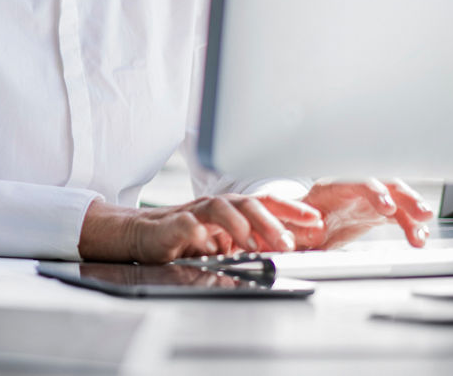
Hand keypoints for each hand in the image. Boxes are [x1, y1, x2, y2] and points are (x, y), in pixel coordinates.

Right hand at [79, 194, 322, 263]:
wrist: (138, 235)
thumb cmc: (182, 239)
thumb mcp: (222, 242)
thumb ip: (249, 242)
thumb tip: (285, 249)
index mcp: (229, 209)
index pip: (265, 202)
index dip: (290, 209)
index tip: (314, 221)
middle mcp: (214, 206)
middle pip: (247, 203)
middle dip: (270, 221)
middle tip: (286, 243)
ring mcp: (192, 213)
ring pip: (220, 207)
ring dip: (239, 225)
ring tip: (251, 244)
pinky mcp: (170, 225)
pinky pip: (186, 225)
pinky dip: (199, 233)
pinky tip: (209, 246)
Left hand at [286, 179, 433, 249]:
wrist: (299, 227)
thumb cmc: (296, 224)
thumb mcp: (294, 228)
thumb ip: (303, 230)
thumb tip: (316, 230)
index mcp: (329, 188)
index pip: (355, 183)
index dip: (374, 192)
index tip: (387, 207)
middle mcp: (352, 189)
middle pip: (382, 185)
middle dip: (404, 198)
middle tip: (421, 214)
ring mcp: (366, 199)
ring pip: (396, 199)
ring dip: (413, 211)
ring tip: (424, 229)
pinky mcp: (376, 212)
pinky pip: (398, 215)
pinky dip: (411, 224)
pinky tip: (419, 236)